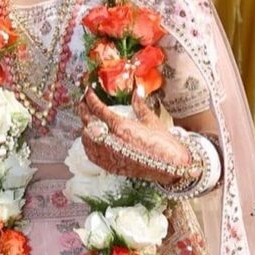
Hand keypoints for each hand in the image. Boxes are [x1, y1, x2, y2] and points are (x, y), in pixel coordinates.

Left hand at [77, 87, 194, 186]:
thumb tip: (137, 89)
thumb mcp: (151, 120)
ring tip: (88, 119)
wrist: (171, 166)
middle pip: (88, 122)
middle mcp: (111, 141)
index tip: (87, 91)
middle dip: (83, 110)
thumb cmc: (164, 143)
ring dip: (85, 127)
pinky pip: (90, 154)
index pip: (97, 109)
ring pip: (86, 138)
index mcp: (120, 126)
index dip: (90, 98)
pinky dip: (88, 144)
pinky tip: (91, 139)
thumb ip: (139, 104)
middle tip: (83, 102)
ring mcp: (108, 155)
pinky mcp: (110, 166)